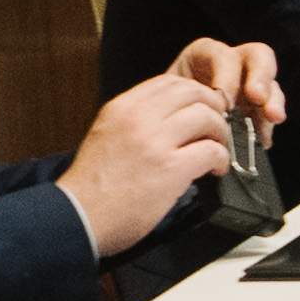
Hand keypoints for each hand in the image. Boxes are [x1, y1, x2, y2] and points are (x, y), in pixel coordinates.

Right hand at [58, 69, 251, 249]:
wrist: (78, 218)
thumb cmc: (91, 187)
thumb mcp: (106, 136)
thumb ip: (134, 121)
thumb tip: (168, 117)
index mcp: (121, 108)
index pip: (169, 82)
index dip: (194, 92)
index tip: (202, 106)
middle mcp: (138, 118)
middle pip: (194, 93)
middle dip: (213, 107)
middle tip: (217, 125)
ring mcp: (155, 142)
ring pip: (208, 117)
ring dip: (220, 133)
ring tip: (217, 149)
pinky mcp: (171, 169)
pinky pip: (212, 151)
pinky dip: (221, 159)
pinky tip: (216, 169)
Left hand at [163, 33, 285, 130]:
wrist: (156, 138)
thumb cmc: (157, 118)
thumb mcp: (166, 102)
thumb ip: (184, 101)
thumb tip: (207, 112)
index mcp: (204, 56)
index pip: (222, 54)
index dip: (227, 74)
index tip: (223, 100)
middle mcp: (231, 67)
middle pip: (257, 57)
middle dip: (261, 76)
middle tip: (258, 98)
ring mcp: (246, 87)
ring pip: (270, 84)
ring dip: (274, 100)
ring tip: (273, 119)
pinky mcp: (255, 110)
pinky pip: (270, 111)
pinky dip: (268, 125)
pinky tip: (263, 141)